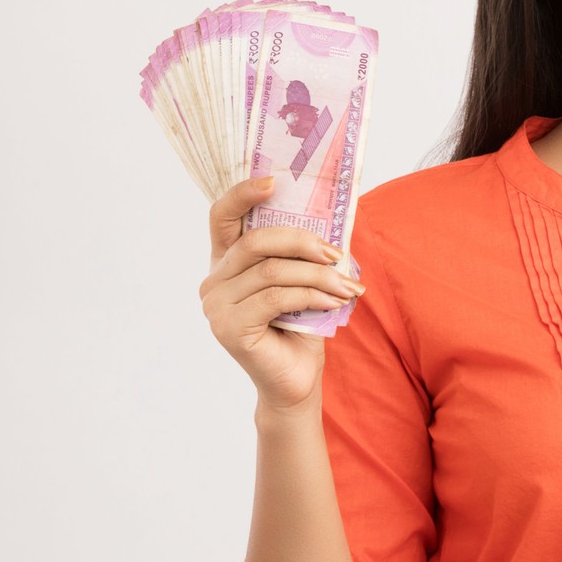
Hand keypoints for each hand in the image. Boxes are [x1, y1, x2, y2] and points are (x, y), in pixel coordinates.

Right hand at [199, 175, 364, 412]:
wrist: (296, 381)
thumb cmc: (300, 328)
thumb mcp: (301, 281)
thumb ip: (300, 254)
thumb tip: (331, 223)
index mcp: (227, 262)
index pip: (222, 217)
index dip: (242, 194)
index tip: (273, 181)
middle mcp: (213, 281)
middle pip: (255, 241)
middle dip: (302, 242)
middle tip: (338, 254)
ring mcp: (216, 306)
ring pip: (271, 271)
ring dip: (318, 275)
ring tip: (348, 287)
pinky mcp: (229, 328)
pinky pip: (276, 297)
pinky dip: (312, 295)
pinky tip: (335, 302)